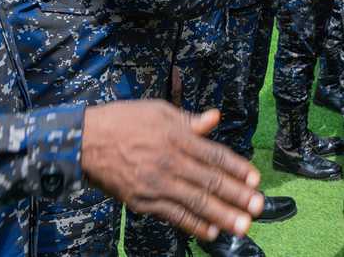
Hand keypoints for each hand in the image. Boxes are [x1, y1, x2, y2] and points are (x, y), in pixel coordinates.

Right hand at [81, 102, 262, 241]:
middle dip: (237, 195)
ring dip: (222, 215)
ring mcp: (156, 185)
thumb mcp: (158, 111)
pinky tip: (211, 232)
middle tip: (259, 207)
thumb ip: (189, 120)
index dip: (236, 168)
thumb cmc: (123, 121)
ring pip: (195, 202)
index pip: (214, 155)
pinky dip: (193, 225)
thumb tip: (215, 117)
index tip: (255, 179)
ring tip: (243, 226)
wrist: (84, 143)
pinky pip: (173, 215)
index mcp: (176, 137)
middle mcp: (169, 162)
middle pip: (209, 181)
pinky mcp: (143, 202)